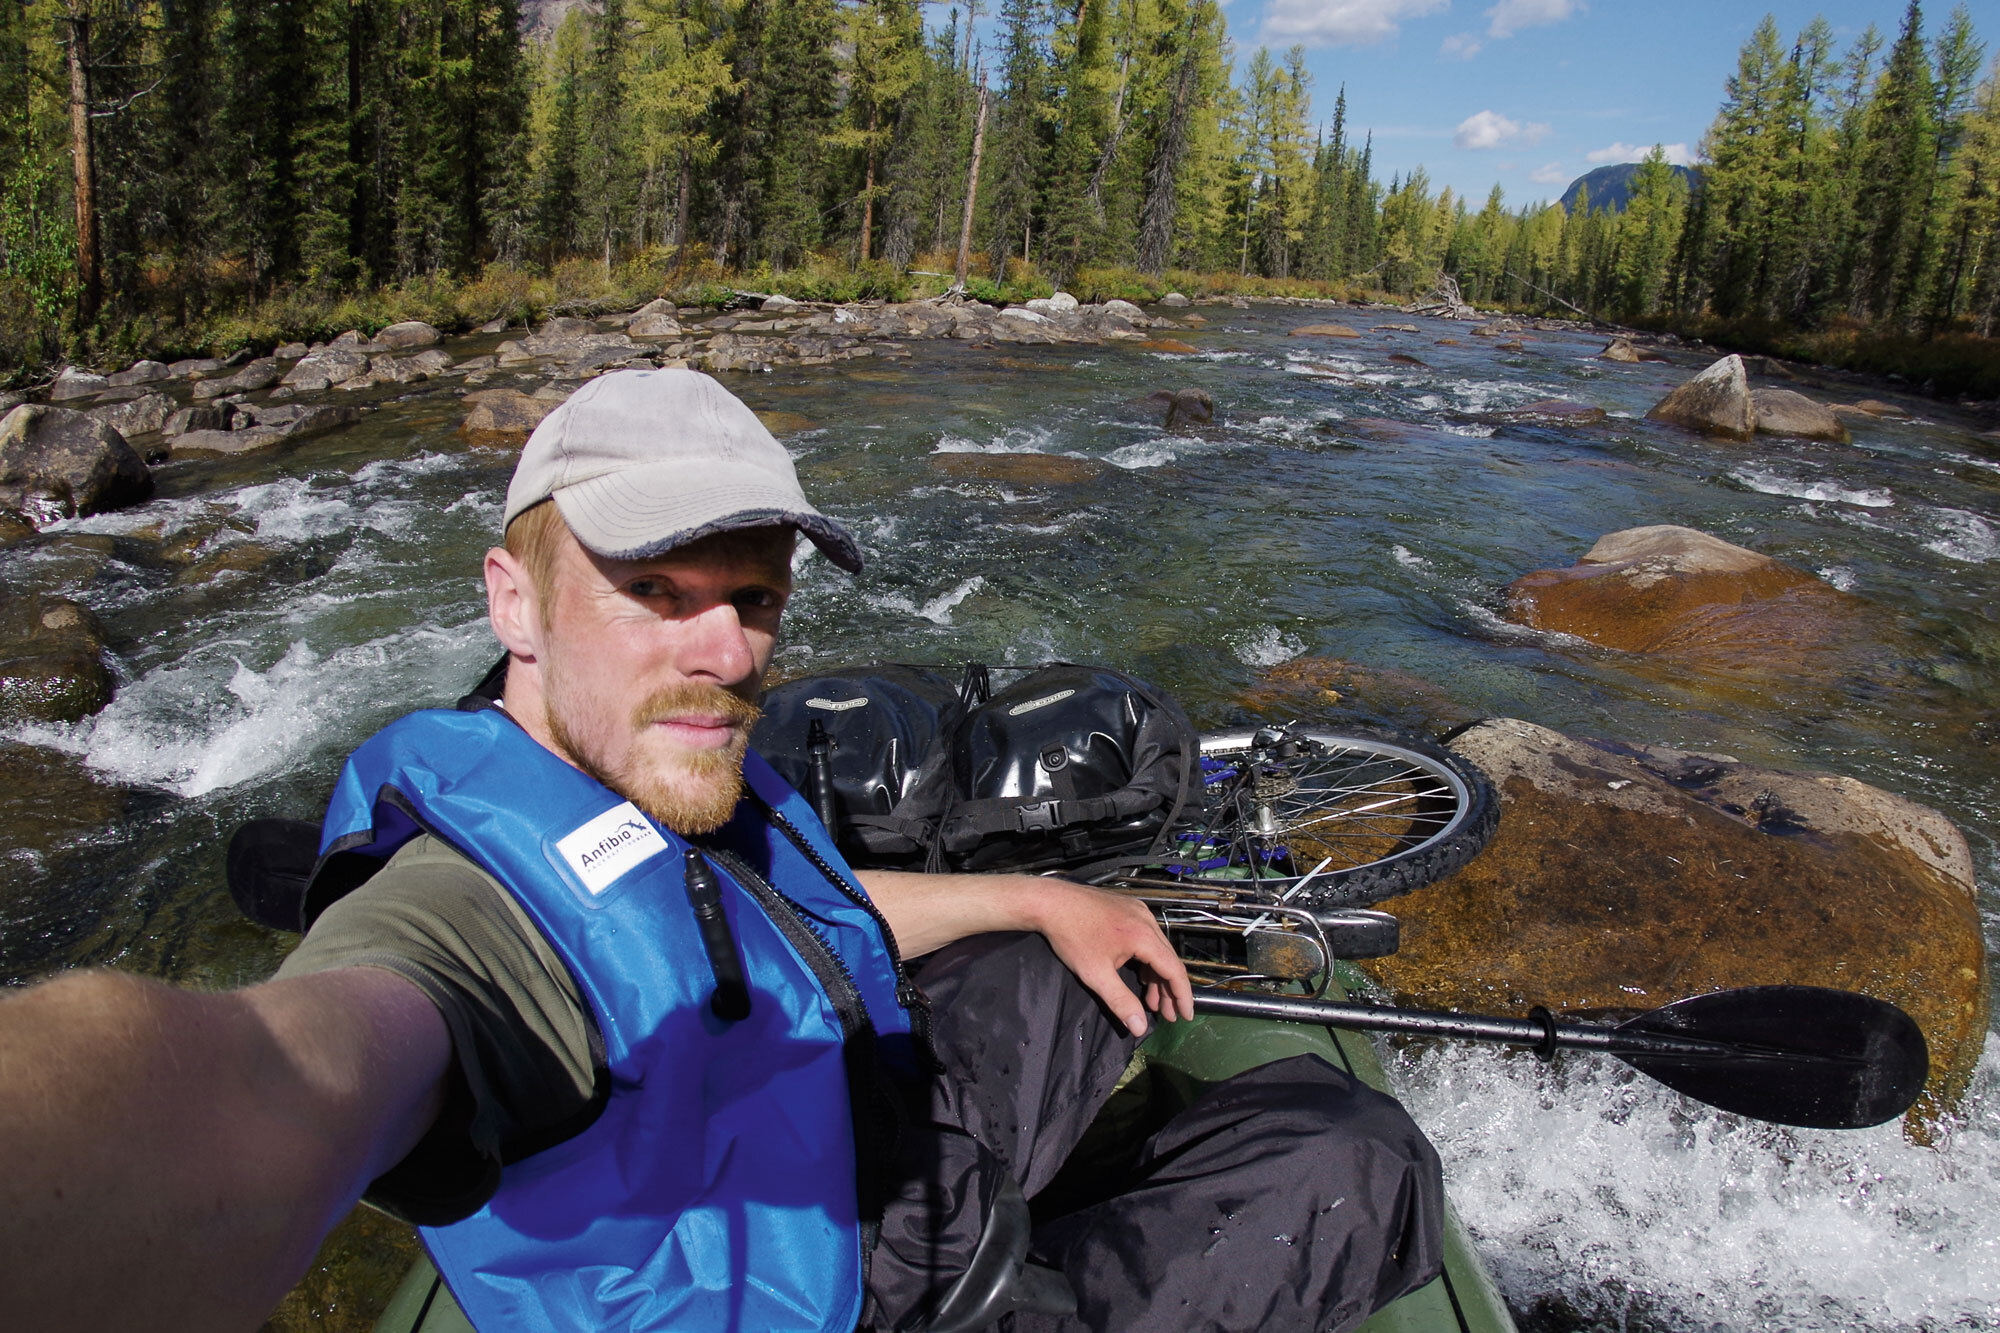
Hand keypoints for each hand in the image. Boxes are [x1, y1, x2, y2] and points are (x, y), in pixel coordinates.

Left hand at [1017, 877, 1194, 1037]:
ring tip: (1151, 1001)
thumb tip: (1140, 1028)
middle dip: (1168, 990)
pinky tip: (1141, 975)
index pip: (1174, 969)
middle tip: (1166, 1015)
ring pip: (1157, 949)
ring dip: (1157, 976)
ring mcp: (1138, 911)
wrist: (1050, 902)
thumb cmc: (1072, 937)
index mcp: (1144, 935)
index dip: (1182, 995)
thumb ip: (1121, 1002)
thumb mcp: (1096, 974)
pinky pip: (1147, 937)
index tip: (1187, 1016)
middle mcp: (1147, 920)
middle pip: (1168, 959)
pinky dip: (1147, 959)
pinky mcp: (1128, 908)